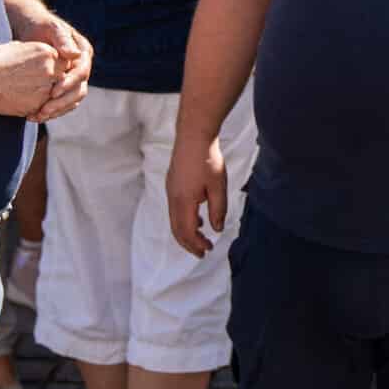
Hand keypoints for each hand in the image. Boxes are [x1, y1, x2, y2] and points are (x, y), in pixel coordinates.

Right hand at [0, 40, 67, 119]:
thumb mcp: (18, 48)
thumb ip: (35, 54)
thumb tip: (38, 56)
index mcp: (48, 53)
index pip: (64, 62)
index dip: (57, 67)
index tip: (47, 71)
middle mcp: (50, 71)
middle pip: (62, 79)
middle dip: (54, 83)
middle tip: (40, 85)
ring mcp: (45, 90)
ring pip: (53, 96)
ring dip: (46, 97)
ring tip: (28, 94)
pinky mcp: (36, 106)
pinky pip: (41, 108)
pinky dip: (36, 108)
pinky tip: (22, 103)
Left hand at [11, 9, 93, 119]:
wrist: (29, 29)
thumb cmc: (40, 25)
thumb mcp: (51, 28)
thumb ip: (62, 40)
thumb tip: (74, 55)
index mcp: (83, 53)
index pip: (81, 73)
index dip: (69, 84)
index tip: (52, 92)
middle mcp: (81, 67)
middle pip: (79, 90)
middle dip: (62, 102)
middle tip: (44, 110)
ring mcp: (73, 78)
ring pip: (71, 100)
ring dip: (56, 110)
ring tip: (38, 116)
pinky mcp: (62, 86)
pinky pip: (62, 103)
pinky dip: (51, 111)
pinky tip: (35, 115)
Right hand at [165, 136, 230, 257]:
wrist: (193, 136)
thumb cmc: (207, 159)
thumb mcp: (218, 186)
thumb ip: (218, 209)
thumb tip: (217, 228)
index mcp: (184, 201)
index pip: (187, 231)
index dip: (197, 244)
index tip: (208, 251)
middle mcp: (173, 199)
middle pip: (177, 230)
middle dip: (189, 244)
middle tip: (203, 252)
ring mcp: (170, 191)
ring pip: (174, 220)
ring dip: (186, 232)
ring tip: (201, 238)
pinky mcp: (172, 184)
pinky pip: (175, 210)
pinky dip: (184, 220)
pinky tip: (197, 218)